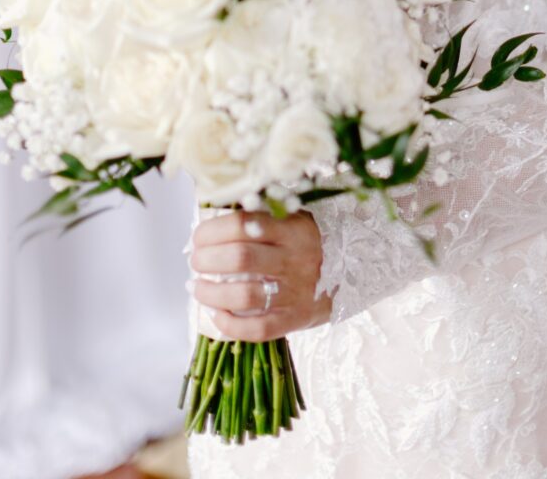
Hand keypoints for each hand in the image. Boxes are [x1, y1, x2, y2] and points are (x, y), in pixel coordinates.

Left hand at [189, 209, 331, 340]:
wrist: (349, 273)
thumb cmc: (307, 243)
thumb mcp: (292, 219)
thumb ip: (259, 218)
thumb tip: (210, 221)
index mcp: (291, 228)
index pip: (242, 224)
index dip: (211, 231)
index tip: (198, 238)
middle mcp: (294, 258)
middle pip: (240, 258)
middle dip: (207, 260)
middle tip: (196, 261)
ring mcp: (296, 291)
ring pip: (245, 295)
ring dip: (211, 292)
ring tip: (197, 287)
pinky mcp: (296, 318)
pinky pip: (258, 328)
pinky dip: (230, 324)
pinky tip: (216, 314)